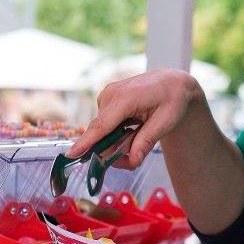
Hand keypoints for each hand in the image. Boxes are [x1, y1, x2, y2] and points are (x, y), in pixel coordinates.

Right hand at [66, 69, 205, 168]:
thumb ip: (146, 141)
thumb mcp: (166, 122)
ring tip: (140, 136)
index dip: (87, 142)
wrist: (172, 82)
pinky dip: (117, 133)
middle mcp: (111, 95)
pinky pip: (106, 125)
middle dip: (114, 150)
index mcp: (125, 98)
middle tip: (135, 158)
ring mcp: (106, 97)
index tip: (71, 154)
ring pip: (103, 131)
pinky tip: (133, 128)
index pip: (102, 125)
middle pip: (101, 133)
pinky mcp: (106, 100)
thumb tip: (133, 161)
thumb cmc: (172, 99)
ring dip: (118, 142)